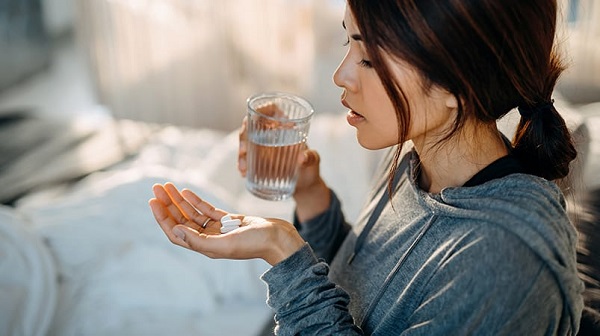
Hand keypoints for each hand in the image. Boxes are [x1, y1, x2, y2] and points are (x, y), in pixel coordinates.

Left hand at [148, 182, 304, 265]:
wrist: (279, 239)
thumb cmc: (255, 244)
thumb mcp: (225, 244)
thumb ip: (199, 240)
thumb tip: (174, 231)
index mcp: (205, 247)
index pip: (176, 232)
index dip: (162, 217)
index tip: (153, 201)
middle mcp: (209, 238)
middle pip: (181, 220)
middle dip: (168, 204)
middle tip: (156, 187)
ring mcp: (218, 229)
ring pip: (192, 213)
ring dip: (179, 200)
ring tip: (167, 185)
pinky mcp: (229, 220)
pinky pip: (207, 209)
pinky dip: (196, 200)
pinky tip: (186, 191)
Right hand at [237, 105, 329, 219]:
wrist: (305, 186)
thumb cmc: (311, 168)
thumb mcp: (314, 161)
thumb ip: (311, 158)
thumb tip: (302, 158)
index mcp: (285, 127)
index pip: (271, 109)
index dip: (262, 109)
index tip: (256, 117)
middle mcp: (271, 134)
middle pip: (252, 125)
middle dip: (244, 135)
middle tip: (245, 150)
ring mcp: (263, 147)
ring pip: (246, 142)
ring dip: (241, 153)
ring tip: (244, 167)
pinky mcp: (258, 160)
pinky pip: (246, 158)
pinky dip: (243, 164)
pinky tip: (243, 172)